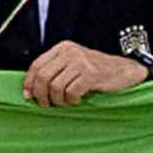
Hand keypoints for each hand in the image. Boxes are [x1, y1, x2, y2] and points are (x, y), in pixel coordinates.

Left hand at [22, 40, 152, 106]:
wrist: (124, 70)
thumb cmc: (96, 71)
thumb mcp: (73, 64)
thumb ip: (54, 71)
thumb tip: (30, 91)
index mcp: (63, 48)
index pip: (36, 65)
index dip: (29, 83)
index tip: (28, 96)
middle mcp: (70, 52)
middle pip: (43, 77)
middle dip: (41, 95)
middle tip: (46, 105)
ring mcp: (81, 62)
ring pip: (55, 87)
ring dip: (58, 100)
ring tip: (65, 103)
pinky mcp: (91, 74)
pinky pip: (71, 92)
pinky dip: (71, 101)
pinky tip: (77, 101)